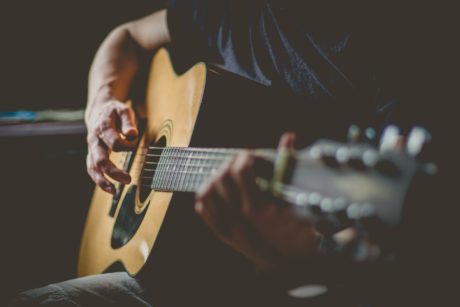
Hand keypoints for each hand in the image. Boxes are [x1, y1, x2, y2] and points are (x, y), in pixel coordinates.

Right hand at [85, 99, 137, 193]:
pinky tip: (110, 189)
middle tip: (128, 179)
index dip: (127, 145)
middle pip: (100, 159)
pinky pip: (92, 169)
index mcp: (102, 127)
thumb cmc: (114, 112)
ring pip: (93, 167)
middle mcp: (94, 140)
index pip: (114, 142)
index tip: (135, 141)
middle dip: (113, 171)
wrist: (99, 111)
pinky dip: (99, 180)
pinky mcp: (92, 155)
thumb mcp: (123, 110)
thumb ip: (128, 122)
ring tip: (114, 191)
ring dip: (102, 181)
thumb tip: (132, 134)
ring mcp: (91, 148)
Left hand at [195, 133, 319, 270]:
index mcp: (261, 208)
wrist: (294, 266)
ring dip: (216, 178)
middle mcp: (241, 218)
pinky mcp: (224, 235)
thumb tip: (288, 136)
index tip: (251, 155)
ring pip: (207, 193)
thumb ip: (291, 165)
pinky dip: (207, 196)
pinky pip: (203, 210)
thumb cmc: (302, 232)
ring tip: (229, 174)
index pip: (241, 171)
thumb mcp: (302, 200)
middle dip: (229, 165)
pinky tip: (219, 191)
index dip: (245, 157)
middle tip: (240, 162)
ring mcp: (229, 228)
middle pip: (221, 179)